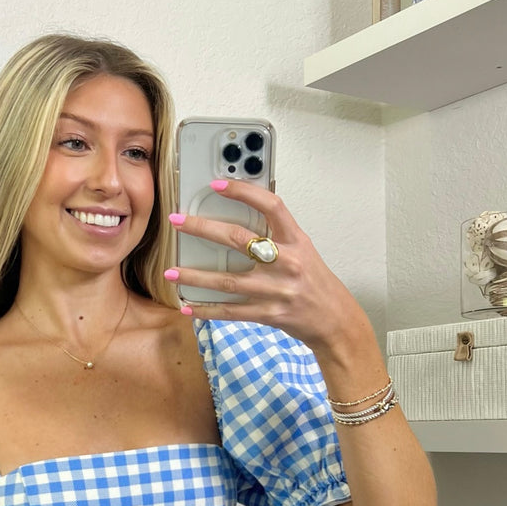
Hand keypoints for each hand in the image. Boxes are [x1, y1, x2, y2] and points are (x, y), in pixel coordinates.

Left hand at [166, 180, 362, 351]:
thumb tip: (241, 215)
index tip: (217, 185)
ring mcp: (276, 290)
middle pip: (238, 239)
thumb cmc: (315, 282)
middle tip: (178, 221)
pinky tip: (188, 306)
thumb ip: (277, 235)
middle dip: (203, 229)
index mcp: (296, 240)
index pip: (271, 206)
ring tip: (171, 271)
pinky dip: (207, 310)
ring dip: (196, 276)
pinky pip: (232, 312)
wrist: (335, 320)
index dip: (244, 192)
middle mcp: (286, 262)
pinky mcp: (269, 314)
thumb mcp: (303, 250)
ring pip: (228, 281)